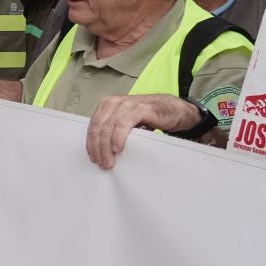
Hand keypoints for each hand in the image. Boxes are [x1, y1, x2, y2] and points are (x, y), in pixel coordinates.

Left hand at [85, 94, 203, 169]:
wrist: (174, 110)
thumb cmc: (149, 117)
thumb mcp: (126, 122)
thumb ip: (112, 130)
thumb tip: (100, 150)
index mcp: (108, 105)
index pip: (93, 126)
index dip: (90, 143)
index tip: (93, 157)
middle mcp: (115, 102)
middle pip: (98, 127)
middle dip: (97, 147)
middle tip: (101, 162)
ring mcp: (128, 104)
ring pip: (109, 126)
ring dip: (106, 146)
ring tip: (109, 160)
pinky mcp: (141, 108)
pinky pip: (124, 123)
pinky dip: (118, 136)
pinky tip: (117, 147)